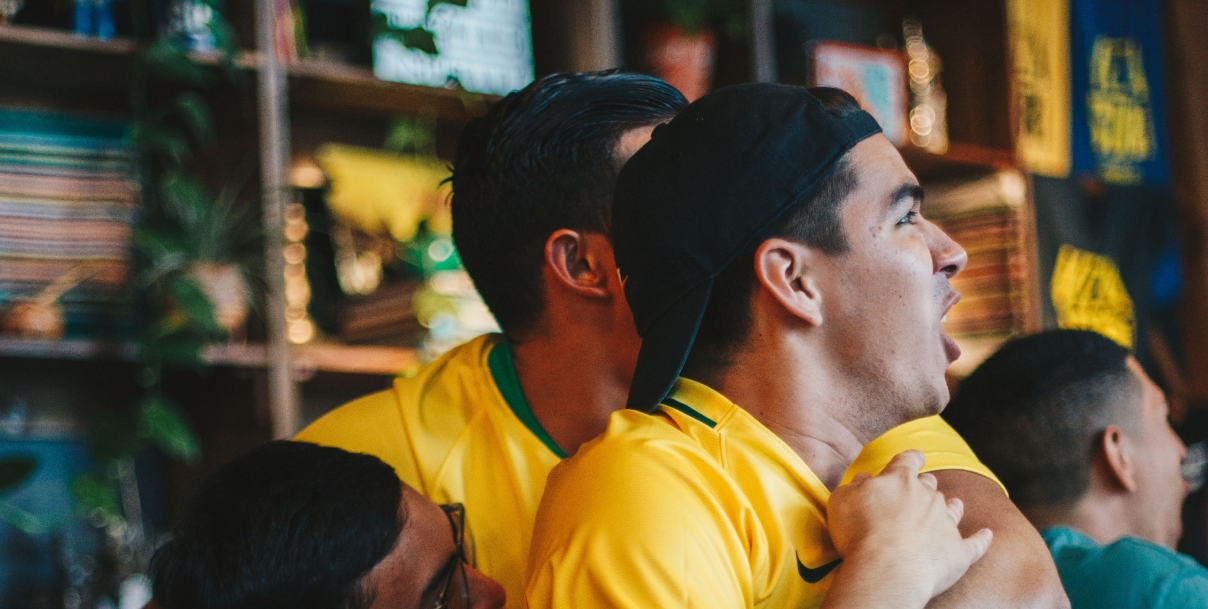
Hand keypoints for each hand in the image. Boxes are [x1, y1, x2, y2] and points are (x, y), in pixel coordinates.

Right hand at [827, 450, 993, 604]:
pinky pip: (976, 543)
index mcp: (899, 479)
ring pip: (953, 508)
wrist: (887, 569)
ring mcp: (946, 524)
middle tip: (918, 493)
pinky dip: (982, 539)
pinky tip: (988, 534)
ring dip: (951, 506)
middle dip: (925, 486)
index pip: (908, 460)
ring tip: (954, 505)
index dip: (910, 458)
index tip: (914, 457)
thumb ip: (855, 486)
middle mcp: (928, 496)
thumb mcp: (842, 500)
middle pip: (930, 485)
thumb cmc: (859, 532)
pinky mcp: (959, 552)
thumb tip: (865, 479)